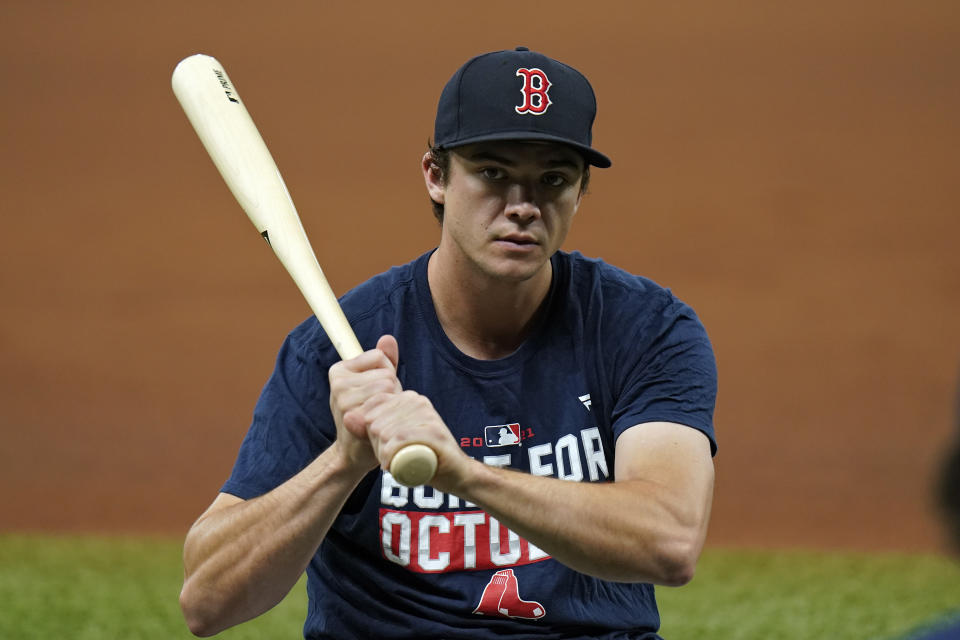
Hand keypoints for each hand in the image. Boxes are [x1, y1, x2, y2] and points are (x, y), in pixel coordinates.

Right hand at [328, 335, 401, 471]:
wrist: (355, 453)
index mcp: (339, 370)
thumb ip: (384, 360)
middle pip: (386, 374)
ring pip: (388, 388)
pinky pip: (385, 405)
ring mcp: (342, 400)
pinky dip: (388, 415)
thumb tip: (388, 338)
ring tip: (379, 416)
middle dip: (392, 391)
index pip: (379, 357)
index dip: (387, 374)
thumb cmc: (370, 413)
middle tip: (380, 408)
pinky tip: (377, 426)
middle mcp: (337, 382)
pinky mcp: (351, 416)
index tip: (376, 391)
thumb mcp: (375, 383)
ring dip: (391, 404)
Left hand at [362, 387, 470, 491]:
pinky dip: (390, 455)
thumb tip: (347, 417)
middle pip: (376, 421)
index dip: (369, 430)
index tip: (380, 446)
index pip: (372, 405)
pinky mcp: (433, 432)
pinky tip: (391, 464)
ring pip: (386, 432)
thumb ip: (374, 425)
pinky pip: (399, 439)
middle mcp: (417, 401)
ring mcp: (427, 415)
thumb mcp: (394, 436)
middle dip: (375, 444)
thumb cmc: (421, 455)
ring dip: (383, 452)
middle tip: (386, 458)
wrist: (455, 473)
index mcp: (408, 397)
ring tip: (392, 462)